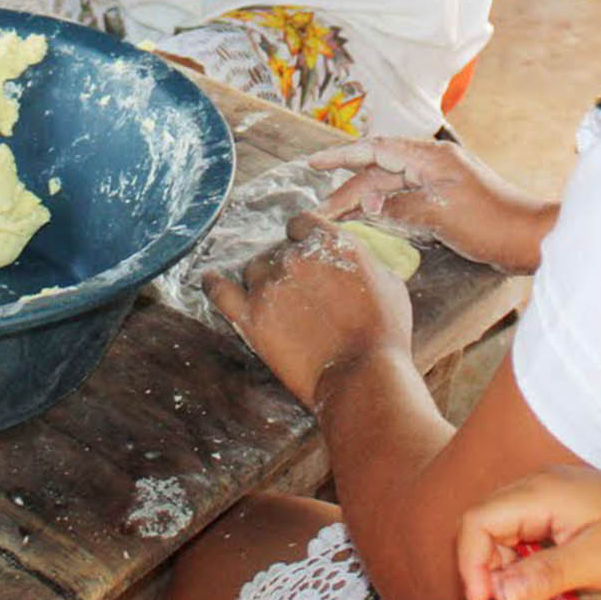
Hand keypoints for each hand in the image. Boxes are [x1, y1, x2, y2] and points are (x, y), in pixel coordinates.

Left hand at [202, 212, 413, 409]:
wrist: (363, 375)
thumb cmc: (384, 332)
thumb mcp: (389, 281)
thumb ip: (363, 259)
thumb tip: (353, 255)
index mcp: (329, 241)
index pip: (301, 224)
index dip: (303, 239)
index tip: (307, 255)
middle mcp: (295, 256)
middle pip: (278, 250)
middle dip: (288, 267)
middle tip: (301, 294)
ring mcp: (269, 285)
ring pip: (254, 269)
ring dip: (263, 281)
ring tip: (278, 305)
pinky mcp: (251, 316)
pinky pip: (220, 291)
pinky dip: (213, 284)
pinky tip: (210, 280)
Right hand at [312, 139, 555, 273]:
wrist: (529, 238)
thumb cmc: (490, 223)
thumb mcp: (440, 213)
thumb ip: (399, 205)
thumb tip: (366, 202)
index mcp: (430, 158)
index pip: (376, 150)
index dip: (343, 155)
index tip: (314, 162)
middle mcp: (431, 164)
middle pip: (379, 170)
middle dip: (348, 187)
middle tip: (322, 211)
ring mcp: (438, 182)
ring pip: (390, 185)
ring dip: (364, 199)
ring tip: (337, 216)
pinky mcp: (444, 201)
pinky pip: (404, 198)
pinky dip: (383, 207)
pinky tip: (369, 218)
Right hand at [455, 469, 600, 599]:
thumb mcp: (596, 563)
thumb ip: (543, 576)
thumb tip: (497, 594)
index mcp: (541, 491)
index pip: (478, 521)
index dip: (471, 564)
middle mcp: (540, 485)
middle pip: (486, 524)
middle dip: (487, 568)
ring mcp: (553, 494)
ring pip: (506, 530)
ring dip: (509, 567)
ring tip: (534, 599)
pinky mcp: (565, 507)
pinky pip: (529, 532)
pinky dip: (529, 561)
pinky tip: (551, 585)